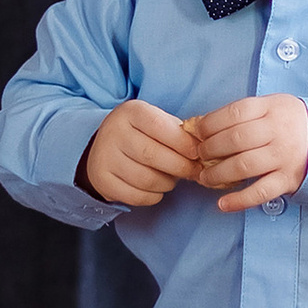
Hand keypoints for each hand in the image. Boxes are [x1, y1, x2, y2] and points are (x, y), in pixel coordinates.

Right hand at [81, 99, 201, 209]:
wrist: (104, 148)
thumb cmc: (142, 134)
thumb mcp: (157, 122)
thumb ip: (179, 133)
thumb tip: (205, 150)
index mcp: (130, 112)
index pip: (159, 126)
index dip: (182, 142)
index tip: (198, 153)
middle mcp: (113, 132)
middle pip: (153, 155)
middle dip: (181, 167)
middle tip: (194, 171)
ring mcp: (104, 157)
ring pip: (146, 179)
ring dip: (168, 183)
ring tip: (173, 178)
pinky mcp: (102, 181)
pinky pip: (137, 196)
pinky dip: (154, 196)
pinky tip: (158, 188)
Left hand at [189, 94, 307, 212]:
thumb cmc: (293, 122)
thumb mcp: (274, 105)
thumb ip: (245, 113)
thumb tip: (204, 124)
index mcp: (272, 108)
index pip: (234, 113)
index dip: (210, 123)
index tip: (197, 132)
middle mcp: (278, 132)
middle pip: (235, 139)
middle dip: (210, 149)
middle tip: (199, 155)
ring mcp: (283, 157)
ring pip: (243, 166)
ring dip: (217, 174)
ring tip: (204, 177)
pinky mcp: (288, 180)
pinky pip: (260, 192)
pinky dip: (239, 200)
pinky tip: (222, 204)